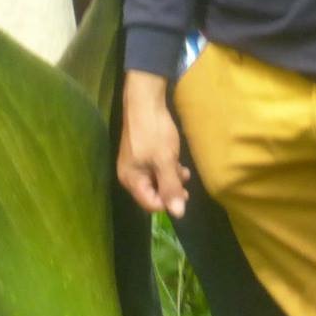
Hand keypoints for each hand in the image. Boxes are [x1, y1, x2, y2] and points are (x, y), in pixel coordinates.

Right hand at [118, 72, 190, 217]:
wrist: (144, 101)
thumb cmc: (153, 132)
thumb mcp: (165, 161)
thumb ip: (170, 188)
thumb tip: (178, 214)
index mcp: (131, 180)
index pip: (150, 204)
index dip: (167, 202)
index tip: (183, 193)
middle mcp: (129, 175)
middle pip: (152, 193)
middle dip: (170, 190)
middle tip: (185, 183)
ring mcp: (134, 164)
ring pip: (155, 181)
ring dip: (171, 178)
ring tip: (183, 170)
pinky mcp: (140, 154)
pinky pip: (154, 169)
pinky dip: (166, 169)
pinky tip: (176, 161)